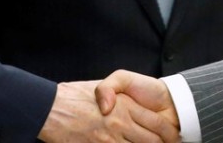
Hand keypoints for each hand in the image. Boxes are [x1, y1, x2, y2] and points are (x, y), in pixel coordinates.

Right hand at [38, 80, 178, 142]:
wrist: (48, 107)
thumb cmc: (72, 96)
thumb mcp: (99, 86)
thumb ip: (116, 95)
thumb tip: (125, 107)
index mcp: (124, 106)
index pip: (157, 124)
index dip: (169, 135)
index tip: (174, 139)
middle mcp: (120, 123)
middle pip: (152, 141)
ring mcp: (109, 139)